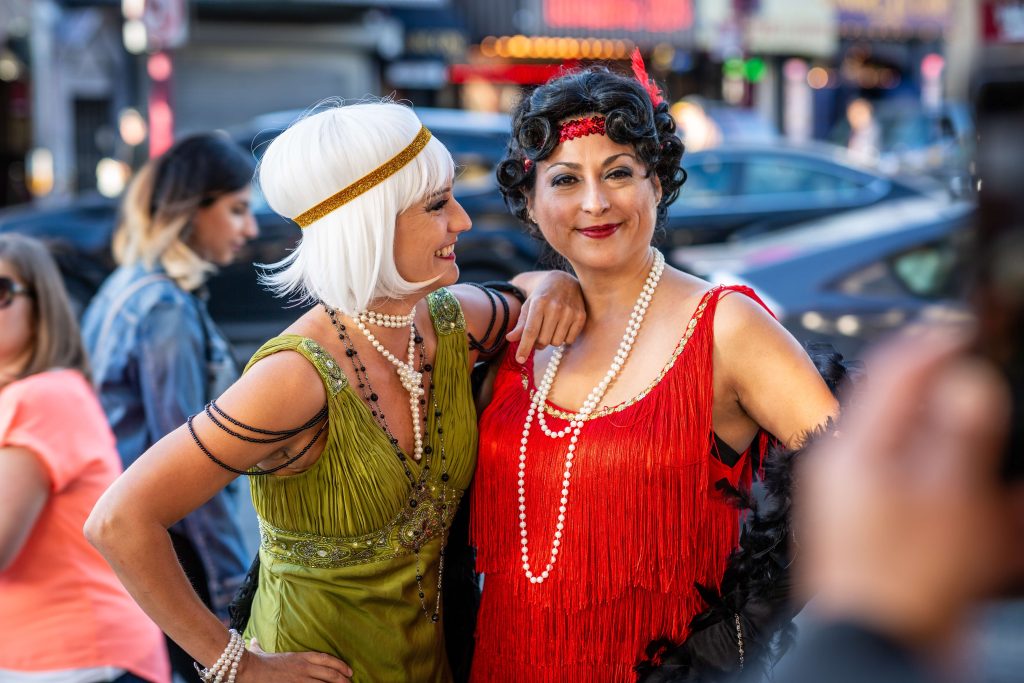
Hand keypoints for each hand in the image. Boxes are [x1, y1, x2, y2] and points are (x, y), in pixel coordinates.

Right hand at [237, 638, 352, 681]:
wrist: (251, 670)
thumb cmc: (257, 662)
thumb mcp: (262, 652)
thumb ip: (260, 646)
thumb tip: (253, 639)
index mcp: (301, 657)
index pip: (326, 659)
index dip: (340, 665)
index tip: (348, 670)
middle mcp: (305, 668)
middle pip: (330, 673)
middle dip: (342, 679)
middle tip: (350, 682)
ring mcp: (301, 679)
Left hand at [507, 271, 585, 363]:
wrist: (563, 281)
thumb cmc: (542, 296)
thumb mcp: (528, 306)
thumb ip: (520, 324)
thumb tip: (510, 339)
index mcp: (539, 303)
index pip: (530, 331)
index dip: (524, 347)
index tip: (519, 359)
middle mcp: (555, 307)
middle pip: (543, 341)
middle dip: (538, 342)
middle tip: (538, 334)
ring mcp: (570, 312)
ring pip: (556, 342)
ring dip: (551, 340)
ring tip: (550, 328)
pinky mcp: (581, 316)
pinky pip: (569, 340)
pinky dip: (564, 338)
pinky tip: (562, 326)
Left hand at [798, 330, 1011, 647]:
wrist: (877, 657)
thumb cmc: (902, 582)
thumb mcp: (947, 497)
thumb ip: (960, 433)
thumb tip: (967, 380)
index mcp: (857, 448)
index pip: (894, 371)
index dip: (938, 342)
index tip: (974, 328)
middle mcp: (856, 472)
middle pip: (918, 417)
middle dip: (966, 409)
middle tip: (998, 400)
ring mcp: (873, 510)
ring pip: (937, 465)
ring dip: (978, 463)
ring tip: (1004, 480)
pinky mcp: (893, 545)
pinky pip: (941, 511)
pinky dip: (976, 511)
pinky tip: (1005, 525)